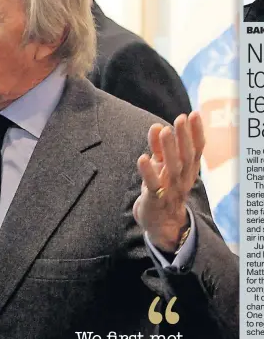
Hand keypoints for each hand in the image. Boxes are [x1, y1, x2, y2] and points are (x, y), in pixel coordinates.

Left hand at [133, 112, 203, 251]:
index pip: (196, 149)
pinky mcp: (155, 200)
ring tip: (165, 131)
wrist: (161, 224)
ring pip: (172, 169)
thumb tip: (157, 125)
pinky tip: (143, 158)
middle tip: (180, 118)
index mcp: (187, 170)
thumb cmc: (162, 190)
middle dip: (184, 137)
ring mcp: (170, 190)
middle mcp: (182, 179)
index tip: (194, 114)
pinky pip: (153, 185)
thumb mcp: (161, 167)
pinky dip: (148, 172)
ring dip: (168, 149)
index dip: (196, 132)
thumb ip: (158, 147)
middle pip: (186, 157)